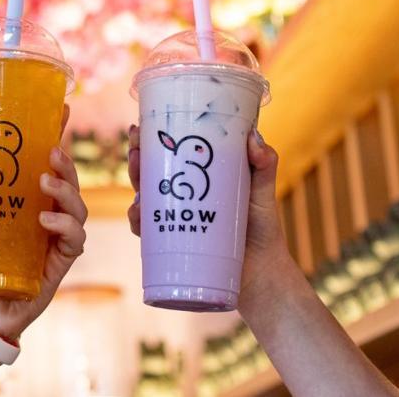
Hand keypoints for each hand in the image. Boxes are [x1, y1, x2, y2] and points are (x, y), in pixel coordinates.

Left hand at [0, 105, 87, 339]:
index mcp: (30, 199)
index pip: (49, 164)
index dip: (60, 136)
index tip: (64, 110)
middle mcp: (49, 214)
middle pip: (70, 182)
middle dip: (66, 164)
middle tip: (51, 152)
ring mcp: (57, 238)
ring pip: (79, 207)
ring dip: (66, 190)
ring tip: (44, 181)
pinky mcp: (60, 261)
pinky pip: (75, 238)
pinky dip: (64, 224)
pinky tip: (45, 219)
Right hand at [126, 124, 289, 306]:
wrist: (260, 273)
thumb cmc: (262, 227)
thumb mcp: (263, 190)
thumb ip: (264, 164)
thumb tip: (252, 137)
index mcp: (196, 177)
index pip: (169, 152)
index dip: (152, 138)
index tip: (142, 126)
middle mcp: (180, 196)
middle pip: (150, 171)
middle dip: (136, 157)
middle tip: (135, 148)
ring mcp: (174, 218)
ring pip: (143, 196)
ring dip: (133, 184)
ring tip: (138, 177)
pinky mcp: (170, 242)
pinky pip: (146, 230)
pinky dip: (137, 220)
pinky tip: (138, 212)